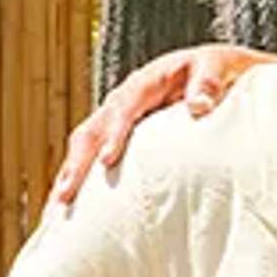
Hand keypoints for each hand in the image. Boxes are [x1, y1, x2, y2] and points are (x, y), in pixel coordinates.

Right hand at [50, 43, 273, 205]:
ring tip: (58, 208)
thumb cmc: (217, 70)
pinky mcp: (120, 134)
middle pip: (93, 128)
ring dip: (70, 174)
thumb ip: (209, 84)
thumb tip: (200, 106)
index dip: (114, 133)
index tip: (107, 160)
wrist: (215, 71)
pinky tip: (70, 206)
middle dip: (77, 162)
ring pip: (85, 144)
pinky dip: (80, 177)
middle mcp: (125, 99)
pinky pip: (93, 155)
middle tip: (66, 195)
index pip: (125, 107)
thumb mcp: (219, 68)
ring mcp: (118, 117)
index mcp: (147, 82)